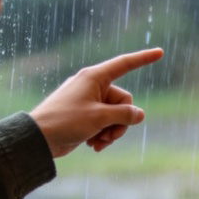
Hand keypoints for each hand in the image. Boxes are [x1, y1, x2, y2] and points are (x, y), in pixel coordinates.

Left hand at [29, 48, 163, 157]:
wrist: (38, 138)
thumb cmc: (65, 121)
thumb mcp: (100, 118)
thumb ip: (124, 114)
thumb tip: (139, 114)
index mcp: (95, 77)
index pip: (125, 64)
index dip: (143, 59)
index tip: (160, 52)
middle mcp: (92, 86)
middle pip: (123, 101)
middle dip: (120, 121)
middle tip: (109, 136)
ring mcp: (88, 101)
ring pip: (115, 115)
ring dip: (111, 131)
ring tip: (99, 143)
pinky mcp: (84, 116)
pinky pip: (104, 123)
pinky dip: (102, 135)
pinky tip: (93, 146)